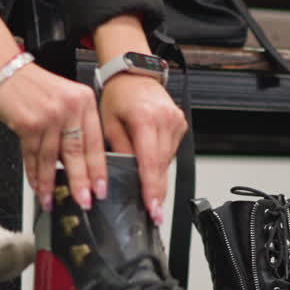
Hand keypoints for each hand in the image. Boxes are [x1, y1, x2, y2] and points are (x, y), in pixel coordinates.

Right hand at [0, 63, 105, 211]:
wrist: (5, 70)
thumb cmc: (33, 87)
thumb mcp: (63, 100)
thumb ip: (74, 128)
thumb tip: (77, 166)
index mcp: (84, 101)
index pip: (95, 142)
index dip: (97, 170)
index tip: (100, 189)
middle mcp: (70, 107)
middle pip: (77, 153)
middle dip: (79, 182)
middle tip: (83, 200)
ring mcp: (49, 115)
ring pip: (53, 158)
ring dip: (51, 183)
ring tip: (51, 199)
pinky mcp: (29, 123)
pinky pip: (33, 156)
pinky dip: (34, 173)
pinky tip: (37, 185)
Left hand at [98, 73, 187, 223]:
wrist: (133, 75)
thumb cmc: (118, 95)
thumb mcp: (108, 123)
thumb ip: (118, 151)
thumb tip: (123, 177)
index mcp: (146, 119)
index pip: (150, 162)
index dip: (152, 189)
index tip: (153, 209)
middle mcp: (166, 120)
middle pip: (162, 166)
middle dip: (157, 192)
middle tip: (154, 215)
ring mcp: (176, 122)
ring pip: (168, 161)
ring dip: (158, 178)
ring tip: (150, 197)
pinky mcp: (180, 124)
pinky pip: (170, 151)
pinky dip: (160, 163)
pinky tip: (152, 169)